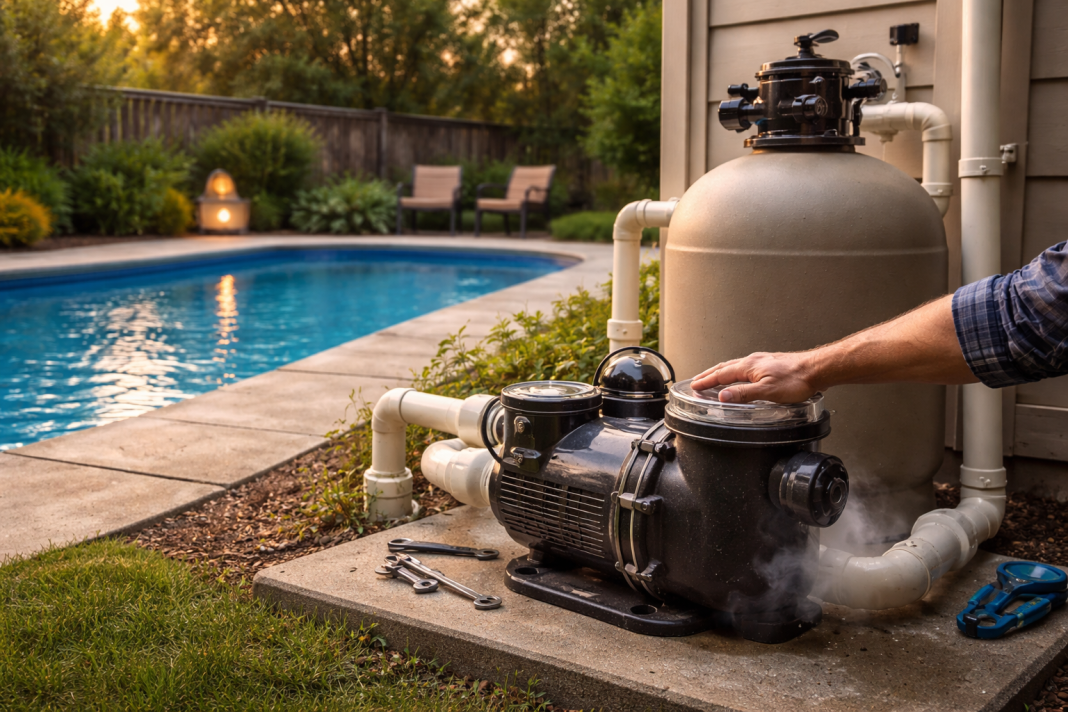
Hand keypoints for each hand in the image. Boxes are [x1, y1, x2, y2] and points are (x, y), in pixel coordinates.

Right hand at [690, 351, 819, 403]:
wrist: (816, 369)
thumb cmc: (796, 379)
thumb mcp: (767, 391)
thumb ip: (743, 394)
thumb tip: (722, 396)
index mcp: (749, 367)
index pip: (721, 374)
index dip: (706, 381)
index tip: (694, 385)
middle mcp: (753, 361)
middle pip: (725, 367)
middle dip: (709, 374)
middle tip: (697, 380)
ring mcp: (762, 361)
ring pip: (735, 366)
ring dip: (721, 372)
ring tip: (713, 377)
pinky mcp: (770, 364)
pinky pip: (745, 367)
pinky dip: (734, 371)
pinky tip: (740, 376)